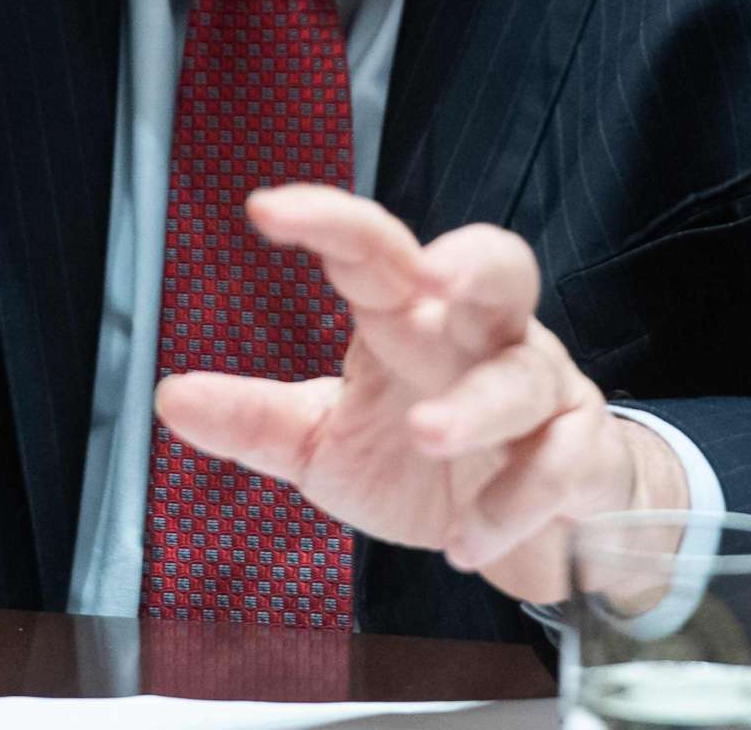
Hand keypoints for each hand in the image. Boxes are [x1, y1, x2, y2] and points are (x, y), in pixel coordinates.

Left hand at [153, 185, 686, 604]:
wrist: (523, 537)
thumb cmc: (421, 469)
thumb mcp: (327, 448)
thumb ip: (256, 423)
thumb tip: (168, 395)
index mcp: (413, 321)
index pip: (375, 253)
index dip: (328, 222)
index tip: (265, 209)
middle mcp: (483, 339)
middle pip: (499, 264)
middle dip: (471, 262)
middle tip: (430, 280)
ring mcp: (541, 390)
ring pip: (527, 373)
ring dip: (477, 406)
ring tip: (427, 437)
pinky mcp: (583, 451)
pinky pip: (562, 461)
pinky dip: (514, 501)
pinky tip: (465, 540)